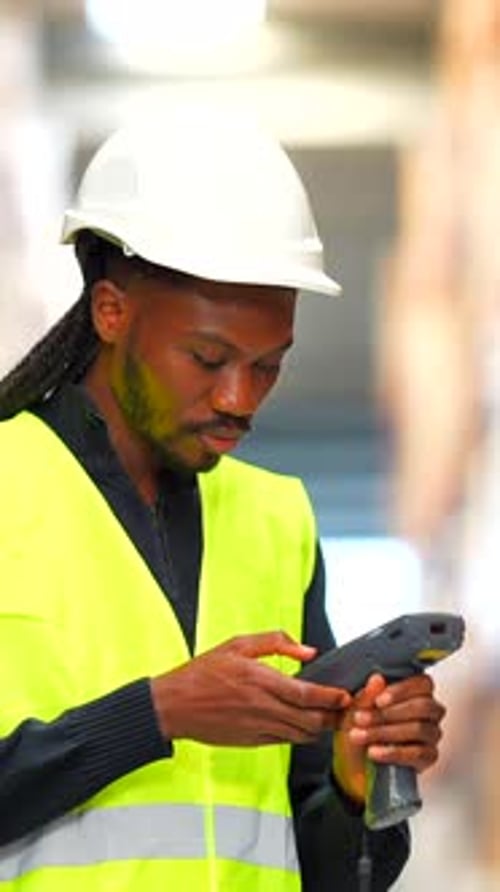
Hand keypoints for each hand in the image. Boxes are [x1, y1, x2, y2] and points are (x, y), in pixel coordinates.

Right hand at [150, 631, 351, 746]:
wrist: (174, 705)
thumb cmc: (202, 673)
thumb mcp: (238, 644)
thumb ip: (276, 642)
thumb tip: (307, 650)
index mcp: (260, 680)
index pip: (306, 694)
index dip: (331, 698)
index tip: (345, 695)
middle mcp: (262, 707)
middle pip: (311, 720)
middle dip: (333, 717)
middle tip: (344, 710)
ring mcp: (258, 728)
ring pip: (302, 735)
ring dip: (319, 728)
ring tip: (329, 718)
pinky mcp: (252, 741)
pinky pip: (285, 741)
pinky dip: (299, 735)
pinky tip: (302, 724)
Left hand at [333, 672, 445, 802]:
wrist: (354, 761)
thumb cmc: (360, 726)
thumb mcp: (357, 708)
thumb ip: (368, 694)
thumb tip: (377, 679)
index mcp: (416, 691)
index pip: (423, 683)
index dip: (402, 690)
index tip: (378, 700)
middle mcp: (429, 711)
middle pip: (423, 706)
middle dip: (388, 713)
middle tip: (360, 719)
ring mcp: (431, 734)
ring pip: (419, 729)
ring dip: (386, 732)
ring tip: (361, 736)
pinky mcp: (429, 756)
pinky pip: (418, 753)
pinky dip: (393, 752)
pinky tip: (374, 752)